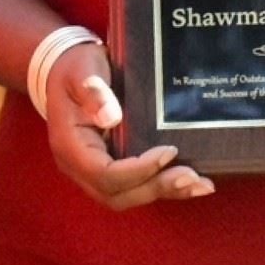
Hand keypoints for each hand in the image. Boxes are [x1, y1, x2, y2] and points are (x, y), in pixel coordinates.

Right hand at [43, 44, 213, 209]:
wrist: (65, 70)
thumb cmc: (75, 68)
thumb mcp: (81, 71)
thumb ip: (93, 92)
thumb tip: (110, 118)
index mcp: (70, 146)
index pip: (104, 173)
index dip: (138, 170)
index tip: (169, 151)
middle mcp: (78, 166)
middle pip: (117, 193)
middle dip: (155, 187)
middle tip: (191, 176)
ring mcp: (92, 171)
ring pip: (127, 196)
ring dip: (163, 192)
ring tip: (199, 185)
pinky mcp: (109, 168)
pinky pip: (133, 187)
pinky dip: (161, 187)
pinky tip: (190, 184)